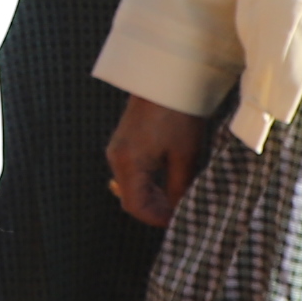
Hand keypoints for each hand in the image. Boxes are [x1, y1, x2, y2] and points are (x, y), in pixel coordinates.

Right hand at [105, 95, 207, 227]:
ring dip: (154, 198)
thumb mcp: (185, 154)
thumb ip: (180, 187)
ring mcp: (119, 151)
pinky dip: (150, 185)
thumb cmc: (176, 114)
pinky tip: (169, 184)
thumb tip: (181, 210)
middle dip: (157, 211)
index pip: (135, 207)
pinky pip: (133, 174)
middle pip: (132, 199)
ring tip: (180, 200)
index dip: (158, 219)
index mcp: (129, 163)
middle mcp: (117, 159)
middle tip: (184, 214)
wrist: (164, 78)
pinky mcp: (125, 144)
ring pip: (133, 188)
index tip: (180, 222)